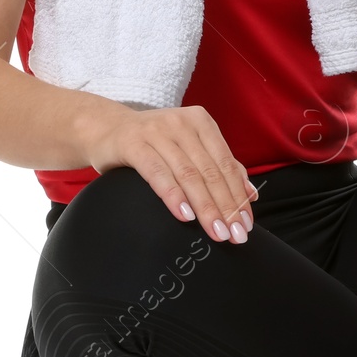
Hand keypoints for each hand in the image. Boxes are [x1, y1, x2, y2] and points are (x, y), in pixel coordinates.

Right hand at [87, 104, 258, 243]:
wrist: (106, 128)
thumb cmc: (153, 143)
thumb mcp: (188, 148)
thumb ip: (218, 166)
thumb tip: (250, 194)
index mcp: (201, 122)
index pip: (226, 164)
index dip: (239, 195)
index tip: (247, 223)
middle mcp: (182, 124)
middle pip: (211, 171)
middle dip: (226, 207)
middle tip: (236, 234)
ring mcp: (158, 132)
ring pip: (189, 175)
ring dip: (205, 207)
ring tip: (216, 232)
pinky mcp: (134, 145)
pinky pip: (158, 173)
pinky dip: (174, 196)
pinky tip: (185, 216)